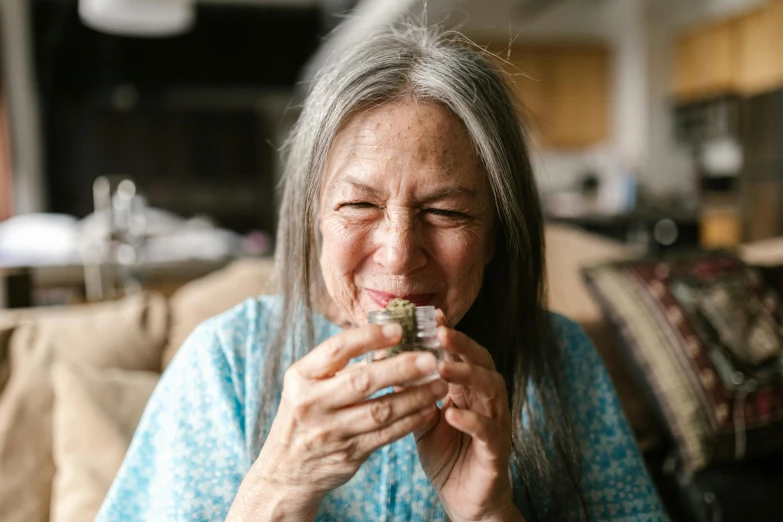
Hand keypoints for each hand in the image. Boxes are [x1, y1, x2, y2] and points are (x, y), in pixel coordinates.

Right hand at [228, 323, 447, 519]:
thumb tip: (386, 339)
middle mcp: (312, 403)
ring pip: (380, 411)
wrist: (286, 471)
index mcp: (301, 376)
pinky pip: (386, 435)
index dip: (369, 337)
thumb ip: (341, 365)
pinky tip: (428, 410)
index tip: (399, 328)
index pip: (337, 349)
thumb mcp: (308, 385)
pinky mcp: (348, 454)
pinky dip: (410, 422)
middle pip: (363, 381)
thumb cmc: (306, 415)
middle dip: (401, 368)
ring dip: (414, 397)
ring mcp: (330, 431)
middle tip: (430, 359)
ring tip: (440, 384)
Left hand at [413, 310, 520, 521]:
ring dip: (467, 376)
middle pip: (483, 363)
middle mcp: (487, 401)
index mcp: (470, 390)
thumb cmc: (447, 454)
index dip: (451, 334)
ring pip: (491, 390)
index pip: (464, 354)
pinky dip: (472, 420)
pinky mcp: (496, 452)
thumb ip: (413, 392)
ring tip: (443, 368)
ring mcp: (495, 425)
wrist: (465, 500)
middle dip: (462, 346)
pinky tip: (452, 413)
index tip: (433, 315)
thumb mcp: (424, 418)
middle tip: (441, 332)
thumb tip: (386, 362)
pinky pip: (488, 432)